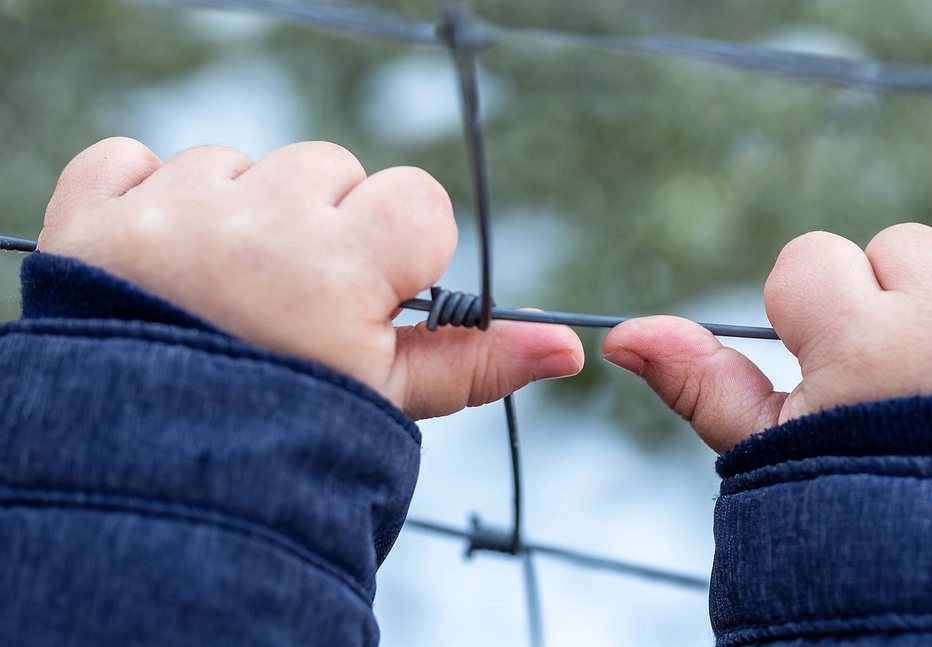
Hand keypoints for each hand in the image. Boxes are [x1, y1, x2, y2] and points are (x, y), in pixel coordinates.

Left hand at [39, 137, 583, 418]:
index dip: (400, 253)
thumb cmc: (287, 444)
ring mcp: (168, 214)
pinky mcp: (92, 216)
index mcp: (341, 264)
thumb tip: (566, 349)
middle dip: (319, 228)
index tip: (370, 301)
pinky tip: (157, 268)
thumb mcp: (386, 408)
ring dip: (235, 216)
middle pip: (326, 170)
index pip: (413, 200)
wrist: (146, 486)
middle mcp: (256, 221)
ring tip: (218, 301)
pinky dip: (146, 200)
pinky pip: (130, 160)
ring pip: (236, 166)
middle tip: (291, 308)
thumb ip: (474, 363)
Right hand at [603, 223, 931, 451]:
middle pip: (908, 250)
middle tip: (912, 396)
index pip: (814, 260)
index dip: (818, 316)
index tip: (835, 374)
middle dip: (903, 309)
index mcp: (857, 340)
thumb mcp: (770, 465)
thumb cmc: (856, 538)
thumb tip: (623, 335)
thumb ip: (702, 385)